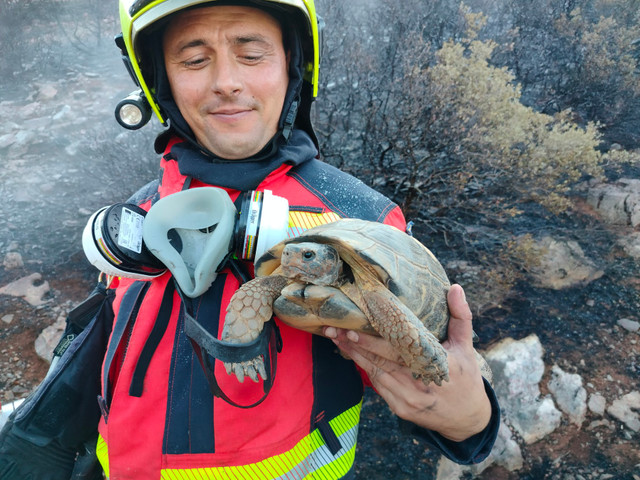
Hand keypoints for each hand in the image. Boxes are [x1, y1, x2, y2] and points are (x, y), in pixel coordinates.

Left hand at [324, 284, 491, 441]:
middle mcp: (419, 384)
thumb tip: (455, 287)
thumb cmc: (466, 377)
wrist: (467, 420)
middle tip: (335, 329)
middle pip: (380, 361)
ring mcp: (407, 399)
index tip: (356, 327)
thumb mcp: (466, 347)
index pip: (399, 350)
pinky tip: (351, 355)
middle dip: (355, 345)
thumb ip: (461, 316)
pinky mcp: (400, 409)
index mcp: (435, 366)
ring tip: (336, 338)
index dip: (374, 341)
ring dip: (354, 356)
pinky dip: (365, 369)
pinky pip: (378, 386)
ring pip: (375, 373)